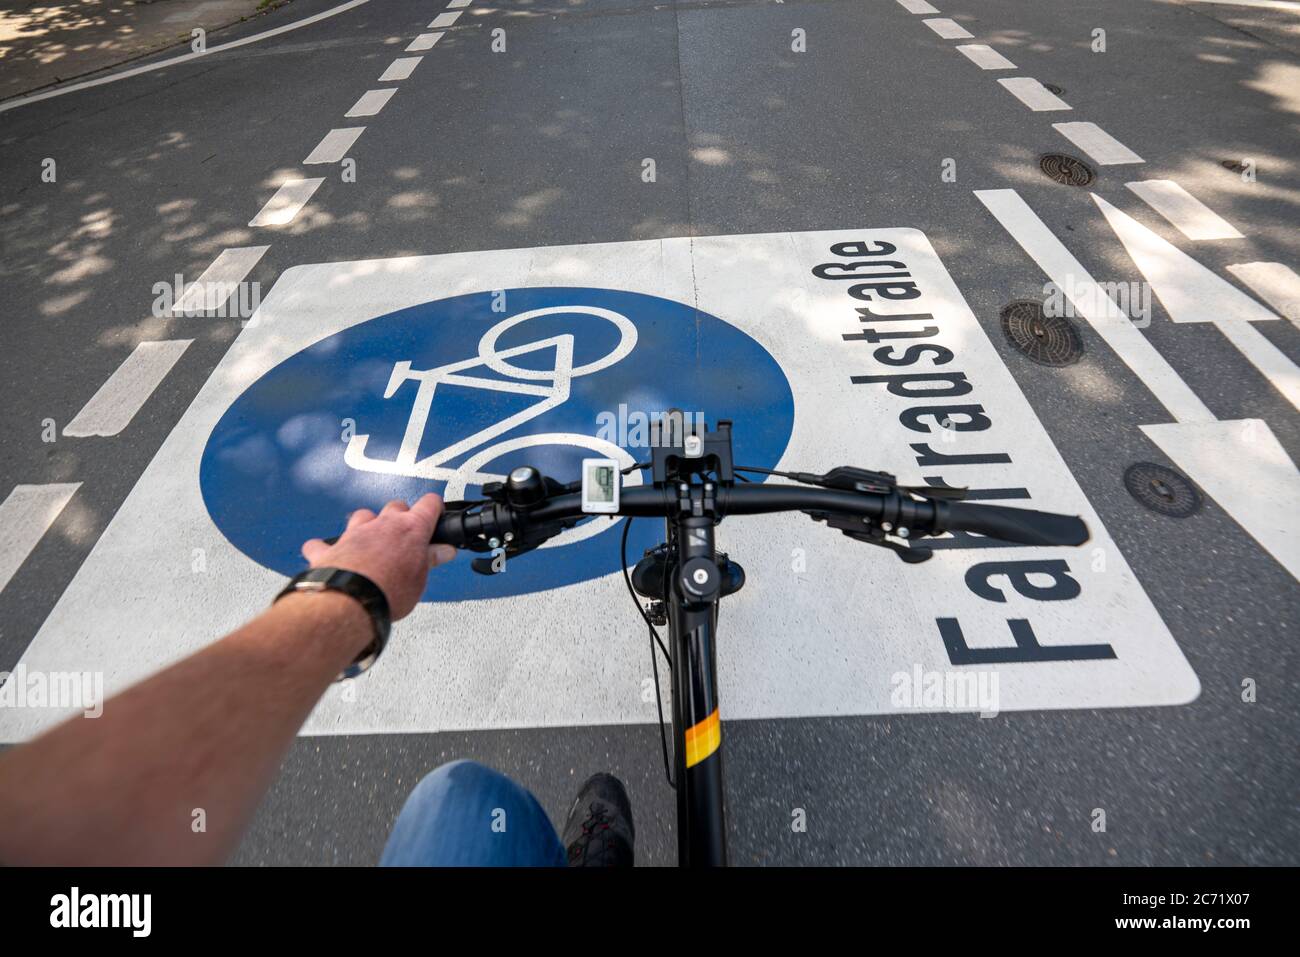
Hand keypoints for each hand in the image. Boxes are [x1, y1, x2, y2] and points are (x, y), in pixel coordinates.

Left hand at [300, 493, 456, 619]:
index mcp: (410, 529)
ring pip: (363, 516)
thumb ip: (430, 559)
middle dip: (401, 516)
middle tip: (406, 534)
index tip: (435, 512)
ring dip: (368, 524)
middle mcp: (382, 524)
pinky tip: (329, 553)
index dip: (434, 507)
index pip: (429, 505)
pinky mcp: (330, 549)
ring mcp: (354, 533)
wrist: (351, 601)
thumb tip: (444, 551)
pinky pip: (322, 543)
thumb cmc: (387, 591)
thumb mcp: (420, 579)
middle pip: (395, 506)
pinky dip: (325, 548)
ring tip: (372, 541)